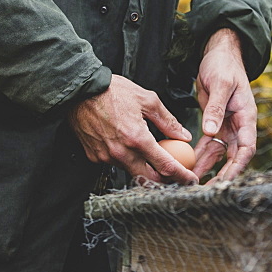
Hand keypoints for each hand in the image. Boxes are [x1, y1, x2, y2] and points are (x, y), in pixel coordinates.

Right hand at [68, 74, 196, 184]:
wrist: (81, 90)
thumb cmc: (112, 91)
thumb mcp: (147, 99)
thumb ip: (167, 121)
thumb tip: (182, 135)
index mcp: (137, 138)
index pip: (165, 166)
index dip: (181, 176)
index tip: (190, 179)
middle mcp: (121, 152)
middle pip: (149, 179)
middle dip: (164, 180)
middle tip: (174, 175)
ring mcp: (106, 157)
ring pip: (131, 171)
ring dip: (144, 168)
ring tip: (149, 153)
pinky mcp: (95, 157)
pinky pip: (115, 164)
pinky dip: (126, 159)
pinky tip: (128, 146)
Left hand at [192, 28, 256, 182]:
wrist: (218, 54)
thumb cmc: (224, 65)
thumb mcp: (221, 84)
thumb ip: (216, 108)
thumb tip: (210, 132)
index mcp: (246, 116)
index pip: (246, 147)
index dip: (238, 165)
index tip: (226, 180)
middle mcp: (238, 124)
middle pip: (232, 155)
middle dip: (221, 173)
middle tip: (207, 189)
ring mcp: (226, 125)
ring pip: (218, 152)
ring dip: (206, 165)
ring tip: (191, 179)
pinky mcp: (214, 122)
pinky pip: (207, 143)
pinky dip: (199, 153)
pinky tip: (187, 162)